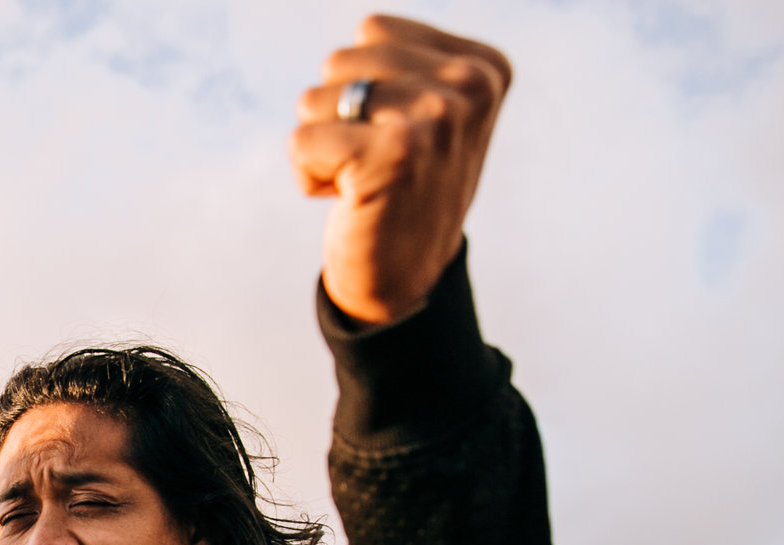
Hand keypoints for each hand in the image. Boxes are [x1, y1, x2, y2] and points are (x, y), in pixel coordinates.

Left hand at [291, 16, 510, 324]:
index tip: (397, 134)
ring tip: (363, 178)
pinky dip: (308, 176)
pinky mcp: (394, 156)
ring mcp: (436, 119)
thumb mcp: (426, 112)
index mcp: (483, 67)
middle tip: (373, 161)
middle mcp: (469, 87)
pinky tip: (349, 200)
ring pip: (316, 99)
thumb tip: (366, 29)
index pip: (372, 31)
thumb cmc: (404, 188)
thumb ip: (405, 62)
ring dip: (322, 145)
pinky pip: (301, 141)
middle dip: (336, 115)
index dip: (363, 85)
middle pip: (339, 61)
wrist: (406, 277)